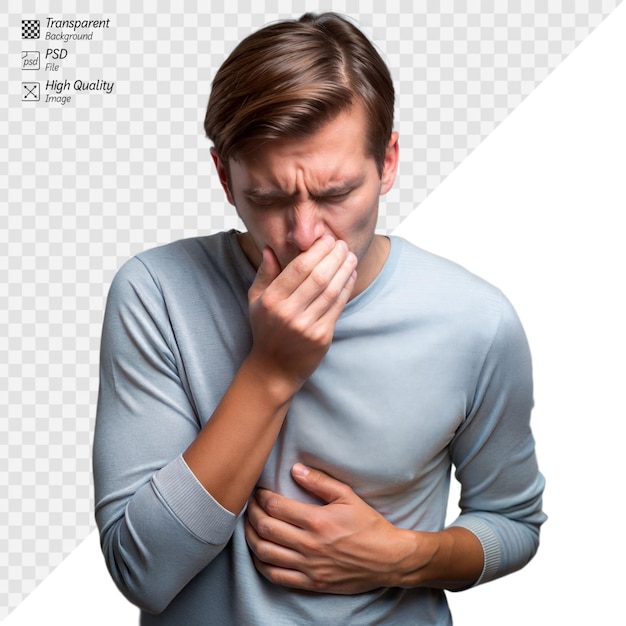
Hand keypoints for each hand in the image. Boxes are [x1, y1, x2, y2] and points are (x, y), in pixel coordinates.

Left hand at [245, 464, 417, 593]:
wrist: (387, 559)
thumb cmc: (369, 525)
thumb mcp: (348, 496)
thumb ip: (320, 482)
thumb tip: (295, 469)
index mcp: (317, 520)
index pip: (276, 507)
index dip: (262, 497)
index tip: (259, 491)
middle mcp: (309, 544)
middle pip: (266, 528)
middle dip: (252, 513)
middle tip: (250, 505)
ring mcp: (309, 566)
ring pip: (266, 553)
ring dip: (251, 538)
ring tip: (250, 526)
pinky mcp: (311, 582)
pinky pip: (277, 576)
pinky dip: (261, 564)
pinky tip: (259, 553)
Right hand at [247, 236, 356, 389]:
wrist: (274, 368)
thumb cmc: (265, 330)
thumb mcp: (256, 300)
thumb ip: (264, 274)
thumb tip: (270, 248)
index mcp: (271, 300)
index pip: (298, 268)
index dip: (316, 251)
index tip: (327, 239)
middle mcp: (288, 313)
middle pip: (318, 277)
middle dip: (334, 257)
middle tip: (342, 244)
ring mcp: (306, 326)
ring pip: (331, 291)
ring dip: (345, 270)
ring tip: (350, 256)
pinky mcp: (321, 337)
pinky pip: (338, 307)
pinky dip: (347, 288)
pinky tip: (350, 275)